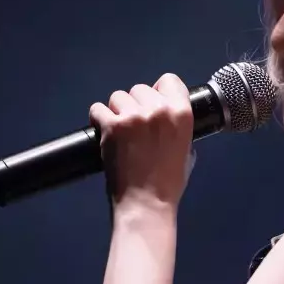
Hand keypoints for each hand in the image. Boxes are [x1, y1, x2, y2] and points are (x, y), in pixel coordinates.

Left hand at [90, 73, 194, 209]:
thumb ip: (177, 127)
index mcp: (181, 114)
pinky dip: (99, 120)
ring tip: (121, 135)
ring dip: (116, 112)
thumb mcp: (185, 151)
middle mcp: (159, 110)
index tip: (153, 102)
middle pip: (140, 88)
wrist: (145, 204)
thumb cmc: (167, 184)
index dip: (159, 90)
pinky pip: (98, 109)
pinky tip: (105, 134)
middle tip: (135, 128)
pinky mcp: (112, 125)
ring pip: (118, 97)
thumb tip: (166, 116)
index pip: (169, 80)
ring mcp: (134, 117)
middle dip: (135, 105)